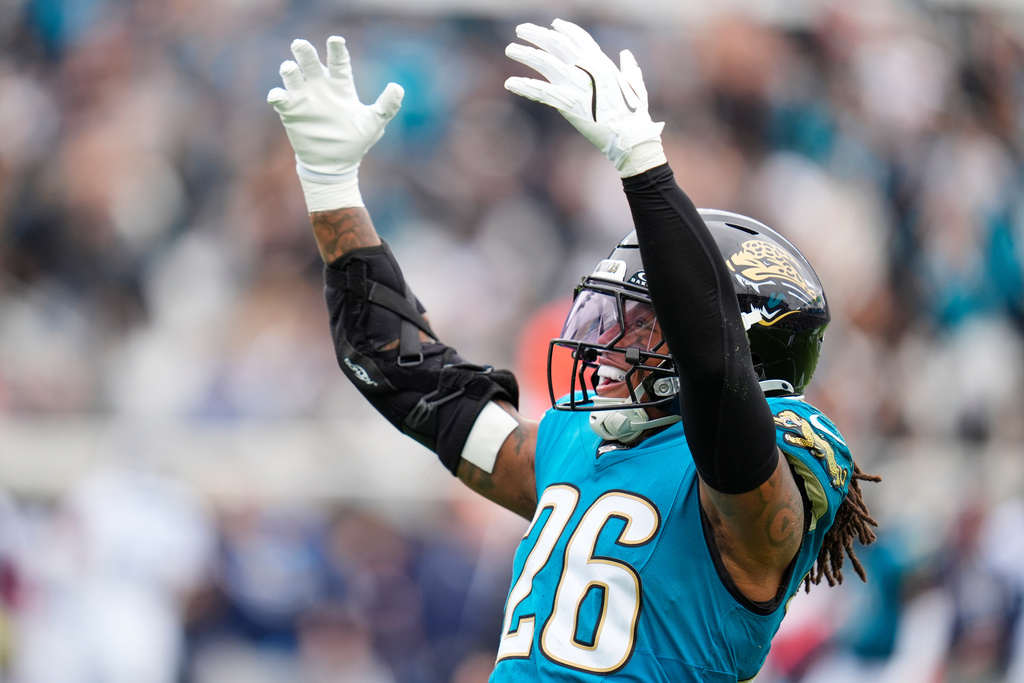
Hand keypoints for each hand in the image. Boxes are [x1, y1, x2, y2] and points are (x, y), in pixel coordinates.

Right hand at [268, 37, 403, 209]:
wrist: (335, 165)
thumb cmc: (355, 142)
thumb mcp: (374, 123)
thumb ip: (386, 106)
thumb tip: (398, 87)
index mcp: (341, 87)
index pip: (338, 62)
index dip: (336, 50)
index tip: (336, 40)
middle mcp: (321, 88)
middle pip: (311, 63)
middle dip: (305, 53)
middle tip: (300, 44)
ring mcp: (304, 99)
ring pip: (292, 77)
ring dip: (289, 70)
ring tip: (290, 67)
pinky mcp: (291, 112)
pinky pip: (280, 99)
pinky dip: (277, 95)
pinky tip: (278, 96)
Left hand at [504, 19, 665, 177]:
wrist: (630, 137)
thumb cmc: (635, 115)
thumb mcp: (635, 85)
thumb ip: (629, 68)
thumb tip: (625, 55)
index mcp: (601, 63)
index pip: (580, 39)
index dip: (566, 30)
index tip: (553, 25)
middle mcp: (586, 69)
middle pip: (557, 44)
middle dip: (538, 35)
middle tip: (521, 30)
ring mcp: (575, 85)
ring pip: (545, 63)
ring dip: (525, 54)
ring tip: (510, 49)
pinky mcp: (566, 104)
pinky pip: (540, 92)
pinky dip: (524, 86)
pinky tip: (510, 83)